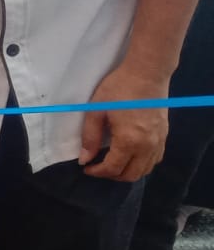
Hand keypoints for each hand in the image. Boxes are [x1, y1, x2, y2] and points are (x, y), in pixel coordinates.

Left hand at [80, 60, 170, 181]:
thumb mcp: (96, 111)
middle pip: (131, 175)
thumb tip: (85, 159)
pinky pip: (155, 160)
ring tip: (111, 162)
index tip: (86, 168)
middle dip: (111, 175)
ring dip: (127, 171)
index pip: (113, 169)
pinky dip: (141, 164)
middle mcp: (148, 146)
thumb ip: (90, 137)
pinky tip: (129, 155)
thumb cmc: (118, 89)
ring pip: (145, 170)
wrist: (147, 74)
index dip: (97, 172)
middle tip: (97, 166)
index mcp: (129, 141)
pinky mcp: (164, 136)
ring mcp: (159, 142)